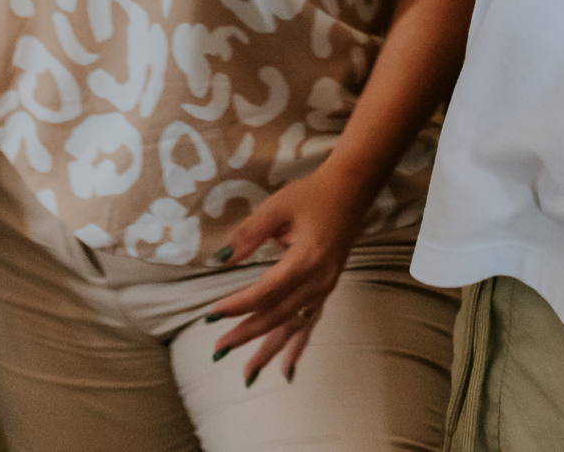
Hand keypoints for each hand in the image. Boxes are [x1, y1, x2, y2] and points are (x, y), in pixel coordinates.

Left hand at [205, 167, 360, 383]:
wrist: (351, 189)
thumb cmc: (312, 194)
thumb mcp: (278, 206)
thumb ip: (250, 233)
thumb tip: (221, 259)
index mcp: (306, 259)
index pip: (266, 291)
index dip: (238, 305)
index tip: (212, 314)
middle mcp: (318, 280)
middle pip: (277, 314)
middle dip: (247, 334)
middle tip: (218, 349)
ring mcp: (325, 287)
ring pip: (293, 326)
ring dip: (270, 350)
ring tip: (247, 374)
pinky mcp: (326, 288)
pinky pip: (310, 323)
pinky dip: (297, 347)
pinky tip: (287, 371)